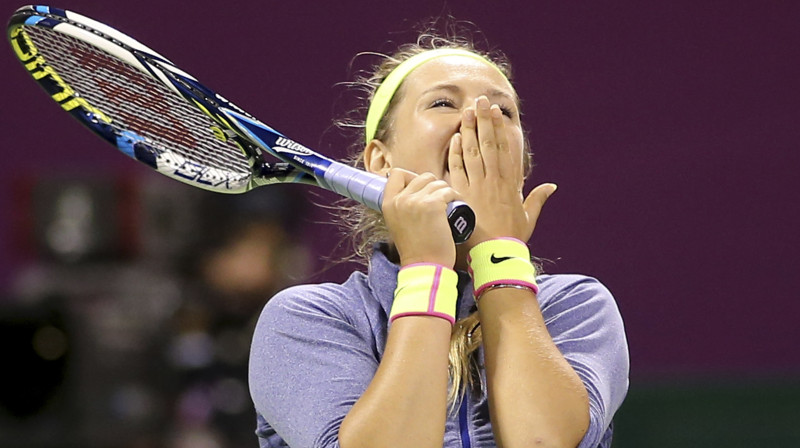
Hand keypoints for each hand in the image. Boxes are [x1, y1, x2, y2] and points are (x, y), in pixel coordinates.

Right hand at [382, 168, 460, 267]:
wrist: (424, 266)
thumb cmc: (415, 249)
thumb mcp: (397, 224)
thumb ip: (401, 208)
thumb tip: (414, 193)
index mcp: (388, 203)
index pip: (396, 174)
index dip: (411, 177)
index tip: (421, 189)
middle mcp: (400, 199)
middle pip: (421, 177)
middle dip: (433, 186)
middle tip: (439, 200)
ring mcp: (416, 200)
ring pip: (437, 183)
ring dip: (446, 192)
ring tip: (448, 206)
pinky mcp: (433, 205)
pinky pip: (448, 191)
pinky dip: (455, 196)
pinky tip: (455, 206)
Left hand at [448, 96, 556, 248]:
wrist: (494, 255)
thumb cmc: (511, 238)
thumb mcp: (528, 218)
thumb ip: (537, 199)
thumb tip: (551, 186)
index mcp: (511, 184)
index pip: (506, 149)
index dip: (501, 129)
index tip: (497, 112)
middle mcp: (495, 180)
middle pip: (489, 144)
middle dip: (484, 121)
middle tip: (480, 101)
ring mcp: (478, 186)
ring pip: (473, 152)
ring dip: (469, 131)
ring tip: (466, 112)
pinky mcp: (463, 194)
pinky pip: (458, 169)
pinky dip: (456, 153)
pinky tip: (455, 138)